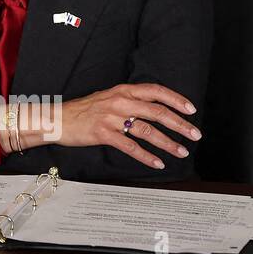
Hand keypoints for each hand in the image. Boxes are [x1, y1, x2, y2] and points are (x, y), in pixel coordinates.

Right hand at [53, 83, 200, 170]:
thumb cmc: (84, 110)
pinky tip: (157, 163)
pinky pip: (130, 146)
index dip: (176, 100)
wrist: (57, 119)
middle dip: (180, 124)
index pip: (155, 91)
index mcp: (122, 90)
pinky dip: (146, 156)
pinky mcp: (103, 134)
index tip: (191, 110)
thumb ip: (129, 100)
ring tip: (181, 151)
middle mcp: (119, 101)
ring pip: (147, 130)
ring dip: (168, 143)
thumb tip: (155, 108)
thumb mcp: (108, 97)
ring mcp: (111, 118)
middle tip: (195, 134)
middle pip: (157, 111)